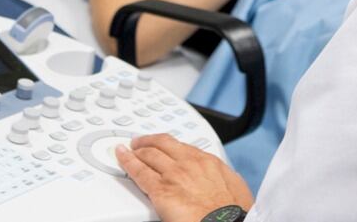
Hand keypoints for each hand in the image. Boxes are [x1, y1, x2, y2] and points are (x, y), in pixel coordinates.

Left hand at [115, 134, 253, 221]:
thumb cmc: (233, 214)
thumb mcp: (235, 188)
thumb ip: (223, 178)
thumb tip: (223, 180)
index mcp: (208, 162)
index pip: (182, 146)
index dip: (169, 145)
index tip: (164, 145)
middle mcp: (188, 163)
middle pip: (162, 144)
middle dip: (149, 141)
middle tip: (140, 142)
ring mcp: (173, 175)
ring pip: (148, 154)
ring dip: (137, 150)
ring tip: (129, 149)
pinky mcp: (160, 190)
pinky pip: (138, 171)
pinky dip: (126, 161)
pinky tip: (121, 156)